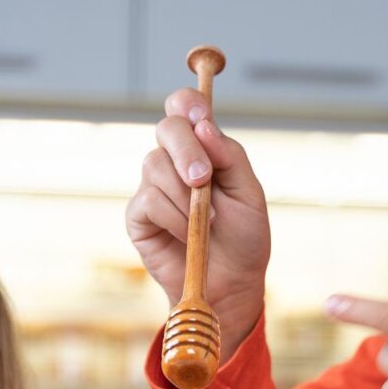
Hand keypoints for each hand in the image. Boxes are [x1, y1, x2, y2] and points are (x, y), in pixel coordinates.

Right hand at [126, 87, 271, 360]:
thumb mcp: (249, 193)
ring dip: (185, 196)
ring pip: (155, 165)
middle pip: (166, 128)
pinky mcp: (138, 216)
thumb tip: (205, 126)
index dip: (188, 104)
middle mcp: (173, 161)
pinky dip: (174, 218)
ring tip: (207, 224)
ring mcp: (152, 187)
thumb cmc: (243, 238)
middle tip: (204, 180)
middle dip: (186, 151)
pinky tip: (189, 237)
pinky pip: (149, 201)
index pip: (184, 107)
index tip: (202, 119)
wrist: (231, 284)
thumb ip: (229, 157)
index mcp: (202, 148)